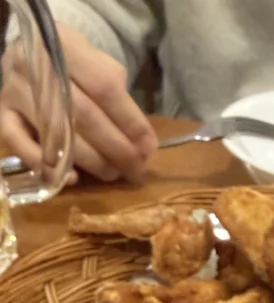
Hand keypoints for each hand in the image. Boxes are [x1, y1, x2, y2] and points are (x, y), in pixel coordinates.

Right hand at [0, 23, 156, 182]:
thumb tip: (144, 144)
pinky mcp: (3, 114)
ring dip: (92, 161)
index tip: (149, 147)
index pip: (104, 87)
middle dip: (116, 148)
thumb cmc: (74, 67)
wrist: (33, 56)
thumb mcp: (99, 65)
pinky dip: (48, 165)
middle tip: (136, 169)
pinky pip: (21, 144)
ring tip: (114, 173)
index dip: (130, 121)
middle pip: (83, 115)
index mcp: (64, 44)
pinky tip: (72, 177)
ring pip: (58, 133)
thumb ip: (121, 99)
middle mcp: (34, 64)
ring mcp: (14, 90)